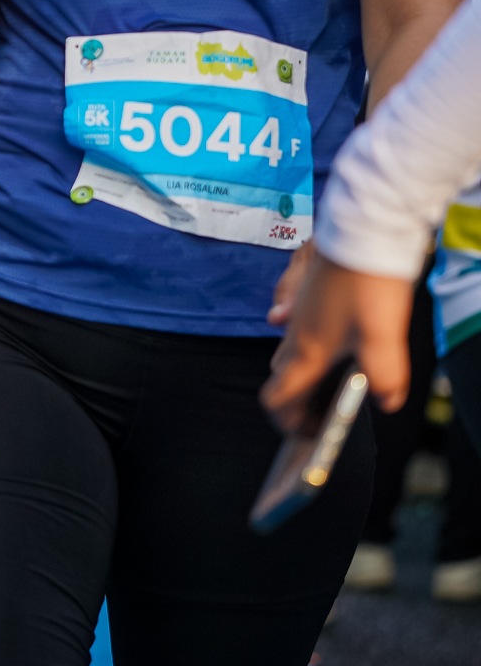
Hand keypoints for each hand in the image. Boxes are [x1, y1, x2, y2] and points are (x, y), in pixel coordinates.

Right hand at [260, 251, 414, 426]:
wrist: (362, 231)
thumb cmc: (368, 283)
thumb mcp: (383, 338)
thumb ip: (385, 378)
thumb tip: (387, 400)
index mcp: (308, 352)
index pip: (278, 397)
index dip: (286, 421)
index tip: (304, 434)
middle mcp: (295, 333)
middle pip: (281, 376)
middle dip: (294, 400)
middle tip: (318, 415)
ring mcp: (299, 311)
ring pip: (288, 350)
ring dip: (300, 372)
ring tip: (326, 384)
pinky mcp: (309, 294)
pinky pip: (297, 328)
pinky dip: (307, 345)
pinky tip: (332, 341)